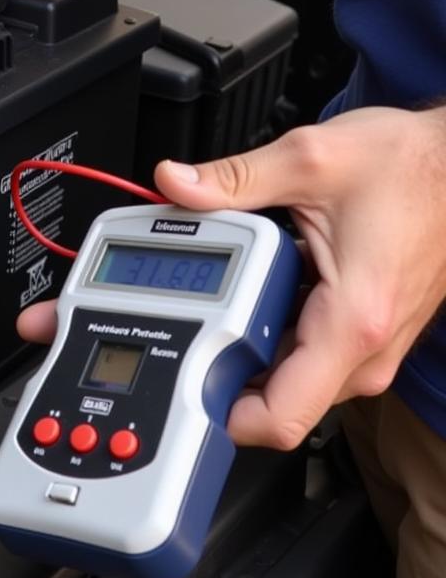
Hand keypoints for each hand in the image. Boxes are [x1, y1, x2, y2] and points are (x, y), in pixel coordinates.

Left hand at [17, 107, 445, 449]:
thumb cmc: (411, 168)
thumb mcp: (310, 160)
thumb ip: (232, 178)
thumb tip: (173, 183)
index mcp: (350, 321)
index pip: (279, 417)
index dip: (217, 416)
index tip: (171, 391)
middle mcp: (359, 349)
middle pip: (269, 398)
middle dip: (211, 372)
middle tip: (165, 328)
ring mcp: (358, 345)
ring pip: (280, 373)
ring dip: (235, 347)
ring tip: (198, 304)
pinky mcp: (353, 331)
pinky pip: (296, 349)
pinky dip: (262, 329)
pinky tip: (242, 291)